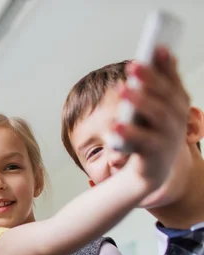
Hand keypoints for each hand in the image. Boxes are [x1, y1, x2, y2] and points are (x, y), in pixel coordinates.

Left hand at [114, 47, 190, 189]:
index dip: (166, 65)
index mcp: (177, 103)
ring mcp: (169, 136)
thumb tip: (160, 53)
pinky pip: (144, 141)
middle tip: (133, 66)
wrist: (151, 170)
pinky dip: (129, 132)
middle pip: (164, 95)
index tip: (157, 47)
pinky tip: (114, 124)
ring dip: (140, 101)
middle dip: (150, 79)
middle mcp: (177, 118)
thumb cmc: (150, 132)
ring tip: (122, 89)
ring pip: (157, 115)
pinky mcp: (155, 154)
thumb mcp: (154, 108)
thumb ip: (156, 85)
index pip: (172, 80)